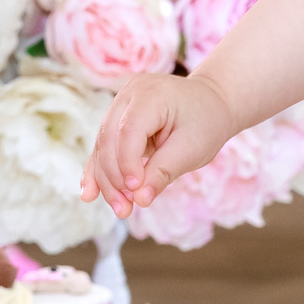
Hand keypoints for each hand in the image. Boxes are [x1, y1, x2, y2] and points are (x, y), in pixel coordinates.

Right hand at [79, 73, 239, 215]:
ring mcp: (121, 103)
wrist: (212, 102)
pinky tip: (90, 194)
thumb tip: (139, 199)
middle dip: (114, 178)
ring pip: (103, 146)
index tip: (135, 192)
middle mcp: (130, 94)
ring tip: (119, 209)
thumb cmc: (206, 123)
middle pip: (109, 139)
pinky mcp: (118, 117)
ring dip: (107, 180)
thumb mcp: (192, 149)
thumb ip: (163, 172)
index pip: (129, 131)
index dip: (127, 163)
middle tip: (125, 210)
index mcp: (151, 94)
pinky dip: (101, 170)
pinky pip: (106, 146)